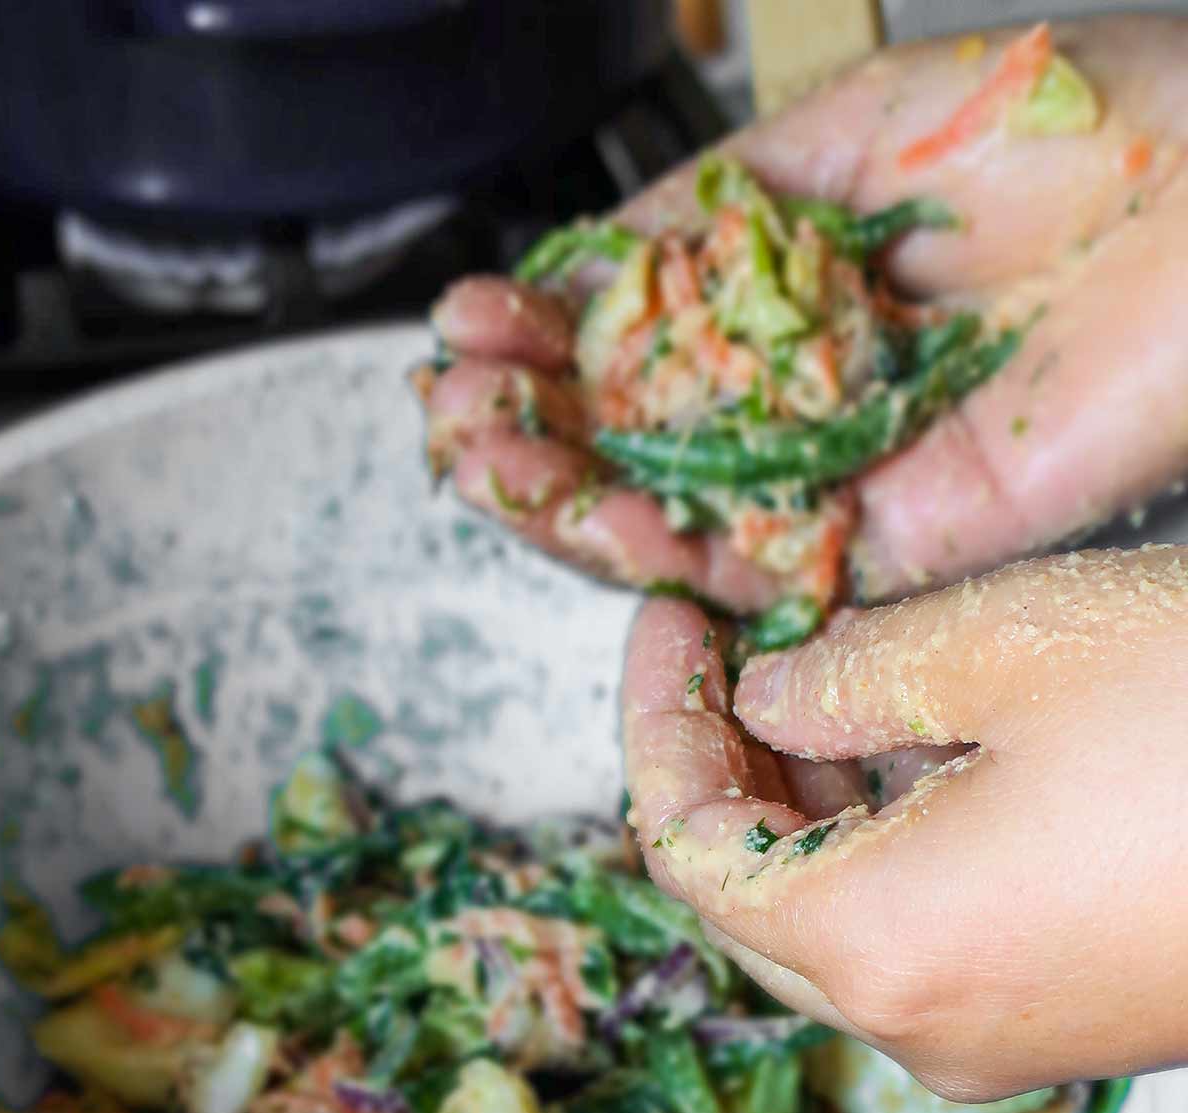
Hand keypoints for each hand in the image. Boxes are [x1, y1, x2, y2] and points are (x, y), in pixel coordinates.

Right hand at [419, 14, 1187, 610]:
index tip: (472, 316)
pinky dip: (670, 554)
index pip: (642, 346)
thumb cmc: (1075, 131)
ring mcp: (851, 479)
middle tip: (450, 406)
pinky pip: (765, 569)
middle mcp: (814, 404)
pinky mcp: (901, 544)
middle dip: (531, 428)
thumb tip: (599, 255)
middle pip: (640, 448)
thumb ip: (720, 202)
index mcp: (801, 304)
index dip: (547, 339)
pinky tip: (589, 511)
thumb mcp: (854, 132)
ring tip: (477, 456)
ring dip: (565, 500)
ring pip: (680, 522)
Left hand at [622, 547, 1187, 1099]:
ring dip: (804, 810)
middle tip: (722, 652)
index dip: (655, 724)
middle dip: (720, 771)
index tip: (665, 623)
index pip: (686, 848)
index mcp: (875, 945)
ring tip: (814, 682)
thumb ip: (848, 674)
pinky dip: (888, 851)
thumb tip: (768, 696)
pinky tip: (916, 752)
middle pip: (749, 903)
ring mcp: (1002, 1043)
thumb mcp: (1012, 644)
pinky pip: (928, 943)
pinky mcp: (1069, 1024)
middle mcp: (924, 1028)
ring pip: (836, 928)